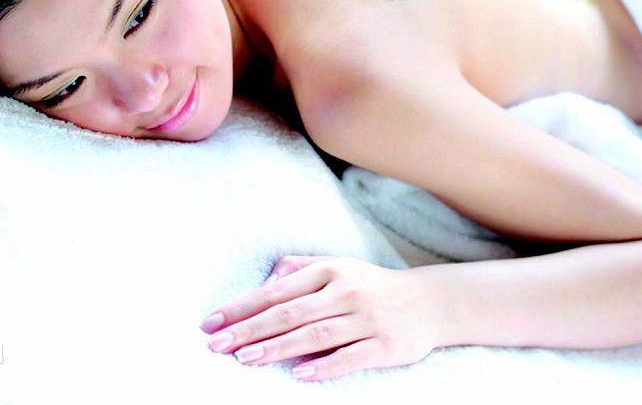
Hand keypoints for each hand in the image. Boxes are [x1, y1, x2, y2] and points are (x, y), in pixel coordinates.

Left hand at [199, 254, 440, 381]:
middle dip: (250, 329)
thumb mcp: (336, 267)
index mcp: (328, 270)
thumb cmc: (370, 285)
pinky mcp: (385, 345)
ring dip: (278, 347)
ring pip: (315, 334)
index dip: (242, 306)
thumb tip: (266, 280)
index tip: (212, 322)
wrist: (429, 302)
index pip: (276, 290)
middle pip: (290, 312)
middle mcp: (345, 290)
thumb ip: (300, 269)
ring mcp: (366, 318)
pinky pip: (350, 357)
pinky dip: (324, 366)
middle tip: (217, 344)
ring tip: (246, 359)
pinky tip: (299, 375)